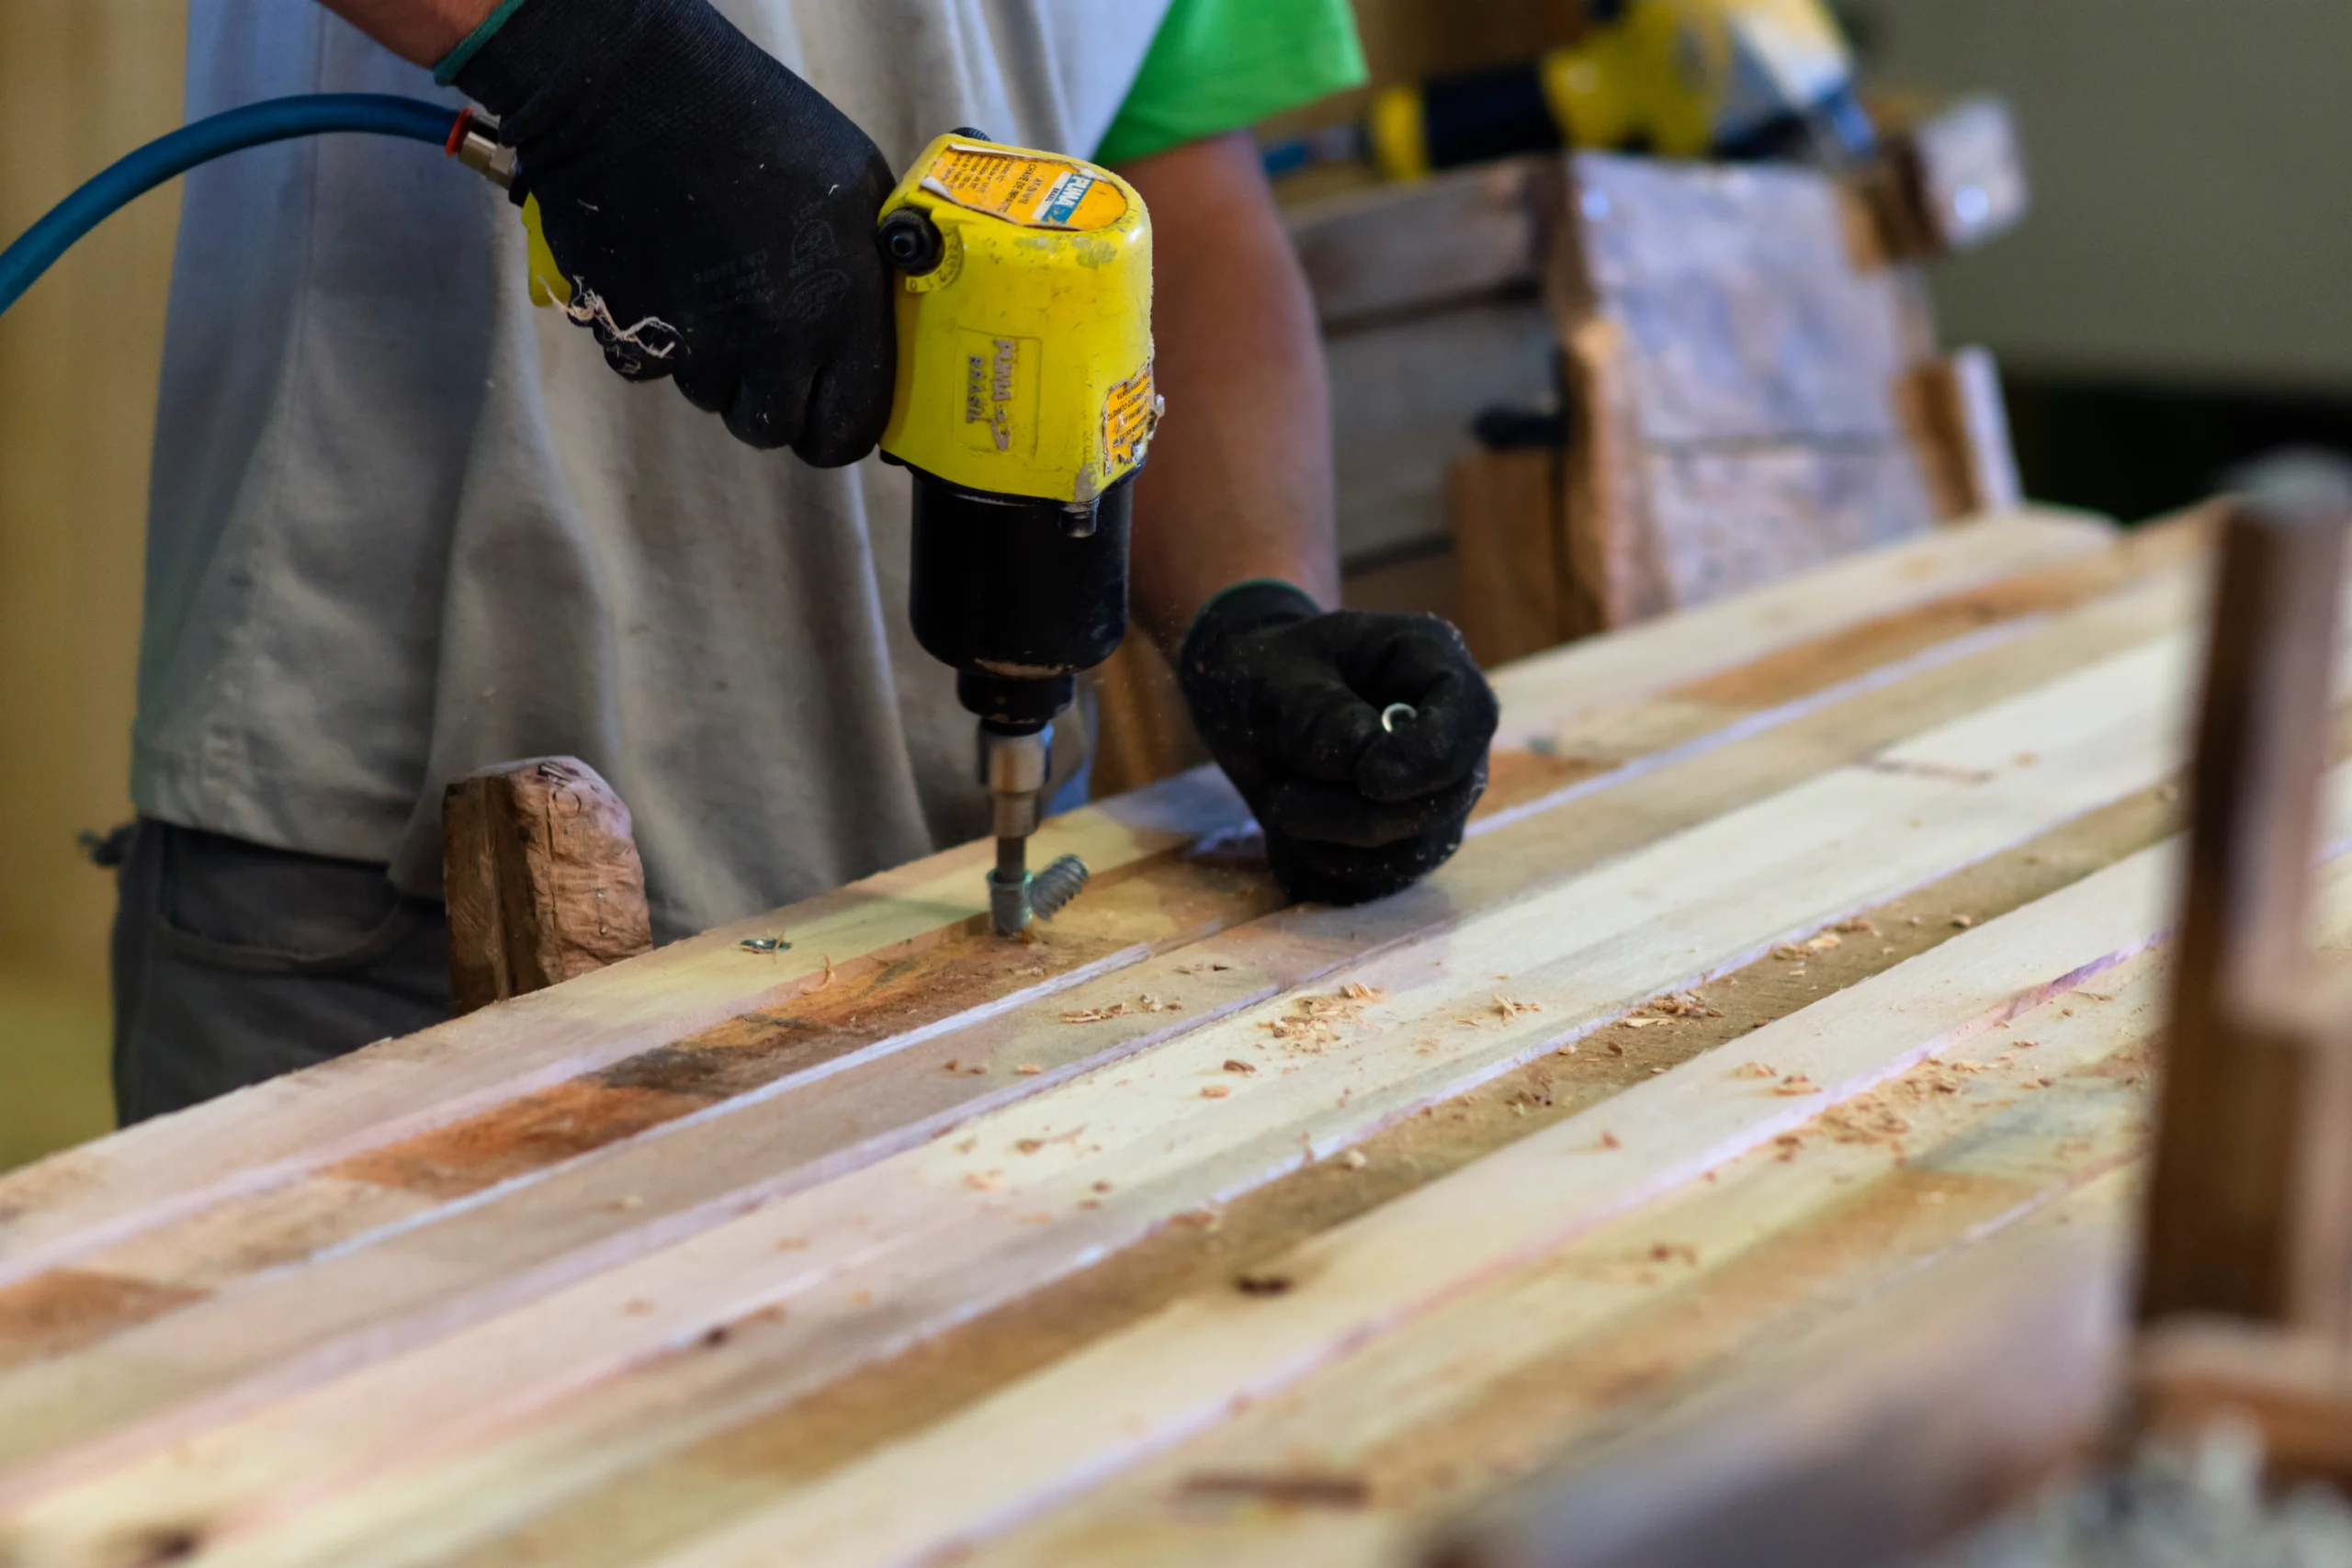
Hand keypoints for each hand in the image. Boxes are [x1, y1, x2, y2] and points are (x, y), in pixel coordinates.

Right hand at [452, 0, 896, 461]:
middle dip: (771, 400)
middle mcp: (773, 342)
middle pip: (773, 429)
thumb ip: (872, 272)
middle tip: (767, 348)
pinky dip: (656, 336)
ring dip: (715, 361)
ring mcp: (697, 343)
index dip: (839, 427)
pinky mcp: (628, 332)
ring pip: (711, 398)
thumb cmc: (755, 121)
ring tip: (715, 284)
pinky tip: (666, 275)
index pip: (851, 429)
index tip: (829, 408)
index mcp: (840, 309)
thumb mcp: (856, 186)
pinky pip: (649, 366)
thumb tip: (883, 327)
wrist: (631, 91)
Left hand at [1178, 582, 1498, 904]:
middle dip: (1363, 816)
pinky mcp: (1402, 841)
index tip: (1369, 781)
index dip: (1430, 758)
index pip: (1472, 716)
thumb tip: (1371, 770)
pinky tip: (1287, 835)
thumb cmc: (1264, 672)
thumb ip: (1320, 719)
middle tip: (1285, 799)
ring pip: (1417, 853)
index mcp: (1430, 664)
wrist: (1244, 705)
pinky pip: (1379, 881)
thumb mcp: (1273, 681)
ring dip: (1338, 846)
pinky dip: (1325, 867)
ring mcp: (1431, 794)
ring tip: (1281, 804)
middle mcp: (1447, 734)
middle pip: (1449, 798)